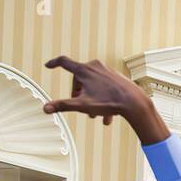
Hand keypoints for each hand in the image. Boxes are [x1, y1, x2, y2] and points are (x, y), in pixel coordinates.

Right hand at [43, 55, 169, 144]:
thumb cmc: (109, 102)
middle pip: (80, 79)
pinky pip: (105, 88)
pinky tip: (108, 117)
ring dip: (92, 101)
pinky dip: (104, 100)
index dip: (54, 63)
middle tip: (82, 107)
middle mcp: (95, 66)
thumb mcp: (82, 105)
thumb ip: (63, 106)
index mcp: (84, 70)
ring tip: (96, 116)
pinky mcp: (116, 77)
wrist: (135, 102)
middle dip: (79, 94)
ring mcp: (107, 70)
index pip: (64, 62)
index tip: (48, 66)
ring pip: (93, 86)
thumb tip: (45, 108)